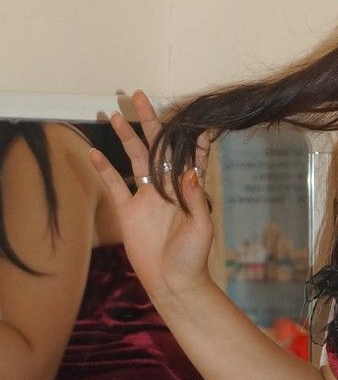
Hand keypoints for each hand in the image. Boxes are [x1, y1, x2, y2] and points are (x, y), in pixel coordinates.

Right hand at [89, 91, 213, 303]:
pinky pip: (113, 185)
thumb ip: (196, 200)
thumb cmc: (194, 258)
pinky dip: (103, 169)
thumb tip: (190, 172)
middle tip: (141, 97)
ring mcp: (146, 197)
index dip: (189, 134)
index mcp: (188, 189)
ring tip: (116, 116)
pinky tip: (94, 152)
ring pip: (135, 159)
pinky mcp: (127, 211)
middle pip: (157, 147)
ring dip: (126, 138)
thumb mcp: (201, 228)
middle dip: (150, 122)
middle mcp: (167, 187)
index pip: (189, 154)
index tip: (188, 112)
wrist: (173, 283)